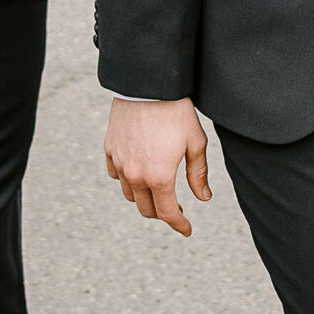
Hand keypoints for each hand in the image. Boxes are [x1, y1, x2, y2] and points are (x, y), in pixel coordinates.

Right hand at [104, 97, 211, 237]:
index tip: (187, 229)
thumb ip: (198, 174)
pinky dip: (127, 180)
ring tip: (158, 190)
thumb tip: (203, 198)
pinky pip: (116, 175)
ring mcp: (120, 163)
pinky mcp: (110, 149)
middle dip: (162, 213)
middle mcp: (136, 175)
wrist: (148, 84)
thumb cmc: (177, 112)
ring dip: (144, 198)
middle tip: (176, 208)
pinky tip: (139, 173)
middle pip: (146, 209)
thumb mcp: (196, 143)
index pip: (167, 213)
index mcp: (160, 177)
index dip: (179, 224)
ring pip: (130, 194)